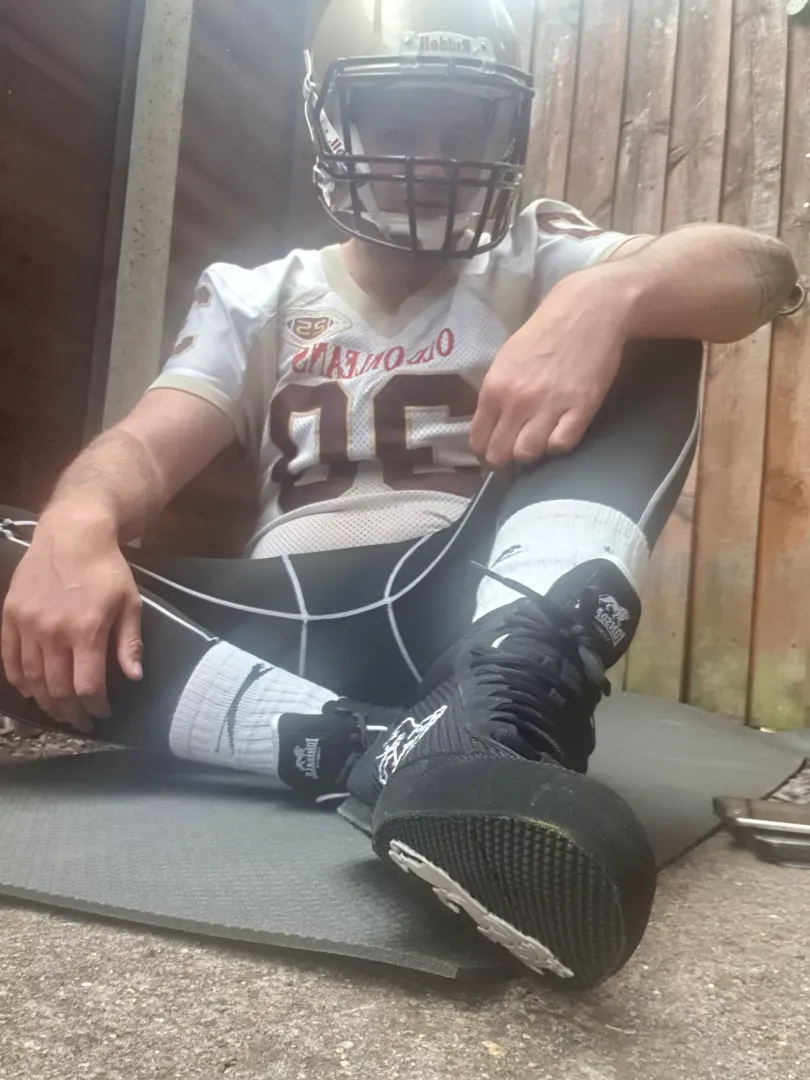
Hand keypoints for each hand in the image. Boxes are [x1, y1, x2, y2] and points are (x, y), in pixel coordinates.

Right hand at [1, 516, 142, 730]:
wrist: (72, 533)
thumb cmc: (107, 569)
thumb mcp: (130, 603)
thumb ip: (129, 643)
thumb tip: (133, 677)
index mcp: (86, 631)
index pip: (87, 685)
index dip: (95, 706)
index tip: (102, 712)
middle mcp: (52, 632)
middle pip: (56, 688)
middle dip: (70, 712)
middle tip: (80, 722)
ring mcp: (27, 625)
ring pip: (31, 678)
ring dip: (45, 701)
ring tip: (58, 711)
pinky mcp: (10, 616)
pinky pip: (9, 658)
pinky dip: (18, 680)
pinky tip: (29, 691)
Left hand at [470, 264, 639, 467]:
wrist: (588, 311)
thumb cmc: (545, 332)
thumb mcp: (507, 359)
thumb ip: (496, 394)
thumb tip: (490, 426)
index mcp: (495, 387)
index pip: (478, 439)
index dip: (483, 451)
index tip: (492, 449)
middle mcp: (518, 401)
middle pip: (500, 454)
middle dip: (504, 460)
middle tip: (513, 452)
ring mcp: (550, 407)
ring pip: (528, 454)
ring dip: (531, 453)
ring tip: (536, 441)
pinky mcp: (580, 409)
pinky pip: (561, 445)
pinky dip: (558, 444)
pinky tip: (559, 432)